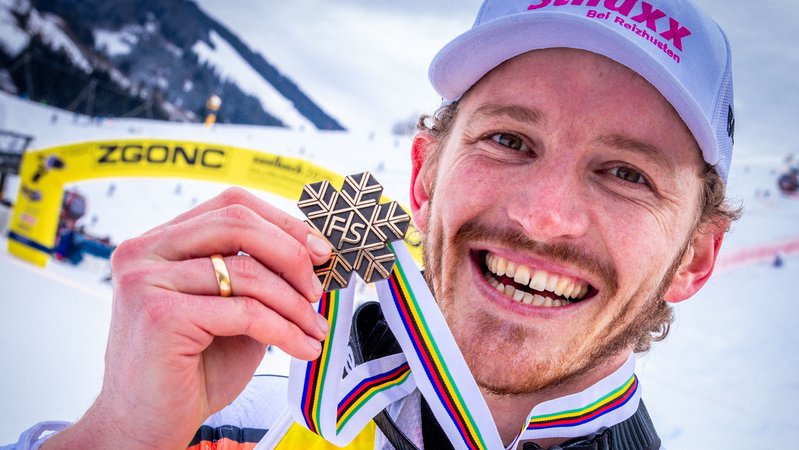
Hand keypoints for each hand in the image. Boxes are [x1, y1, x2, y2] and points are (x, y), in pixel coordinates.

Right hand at [44, 188, 331, 448]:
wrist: (144, 426)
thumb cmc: (190, 370)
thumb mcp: (231, 310)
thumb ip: (257, 277)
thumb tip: (314, 255)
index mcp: (160, 241)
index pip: (231, 205)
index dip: (283, 222)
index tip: (320, 250)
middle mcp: (145, 252)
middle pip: (238, 223)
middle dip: (292, 254)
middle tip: (318, 288)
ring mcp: (146, 280)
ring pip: (248, 272)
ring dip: (295, 304)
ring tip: (314, 329)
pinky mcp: (160, 315)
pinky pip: (245, 312)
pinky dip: (285, 331)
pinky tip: (302, 348)